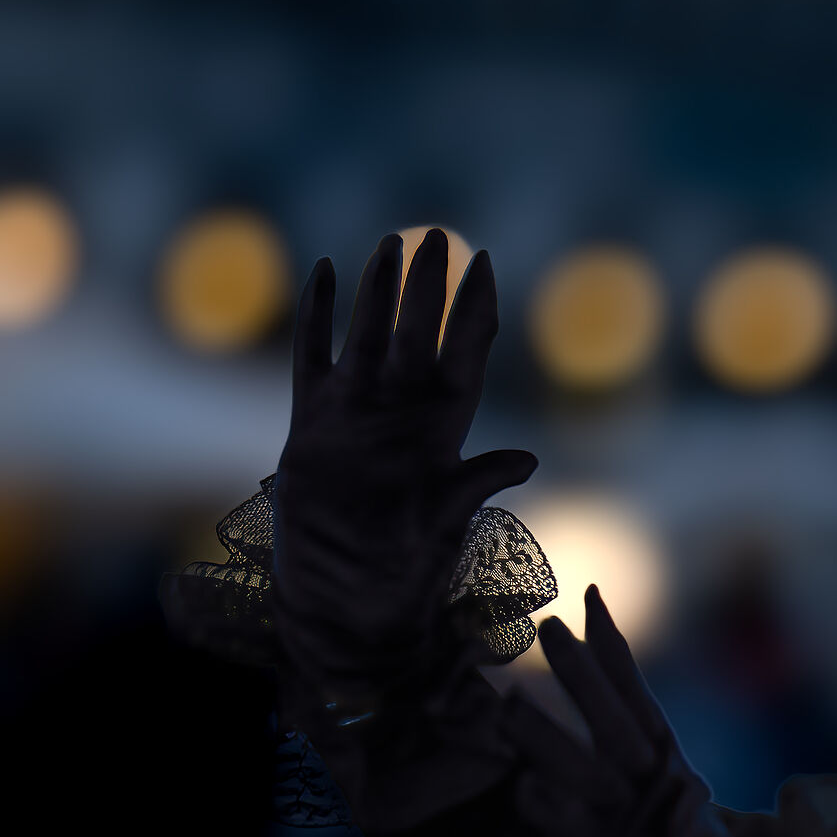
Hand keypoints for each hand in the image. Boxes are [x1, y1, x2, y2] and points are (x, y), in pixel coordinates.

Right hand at [272, 230, 538, 715]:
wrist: (345, 603)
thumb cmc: (403, 574)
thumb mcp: (446, 525)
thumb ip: (476, 483)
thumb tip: (525, 458)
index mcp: (443, 431)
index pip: (466, 355)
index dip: (476, 310)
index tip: (487, 263)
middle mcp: (402, 416)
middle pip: (418, 333)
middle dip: (428, 286)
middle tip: (438, 233)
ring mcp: (356, 416)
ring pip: (366, 335)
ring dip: (376, 290)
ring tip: (388, 243)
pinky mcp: (311, 426)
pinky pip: (314, 358)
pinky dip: (317, 317)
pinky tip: (321, 273)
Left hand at [505, 586, 769, 836]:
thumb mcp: (684, 833)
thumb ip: (662, 795)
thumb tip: (630, 773)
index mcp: (676, 779)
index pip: (640, 702)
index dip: (614, 651)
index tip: (589, 596)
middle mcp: (660, 794)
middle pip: (620, 723)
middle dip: (584, 675)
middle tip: (545, 626)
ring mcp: (640, 828)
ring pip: (591, 769)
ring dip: (548, 736)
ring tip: (505, 704)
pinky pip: (575, 829)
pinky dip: (548, 808)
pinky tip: (524, 791)